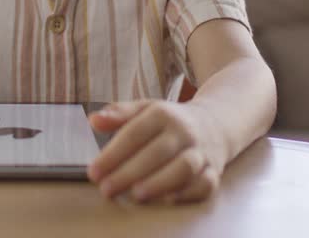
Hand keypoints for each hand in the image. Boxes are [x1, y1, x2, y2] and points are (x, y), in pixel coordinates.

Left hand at [87, 100, 227, 203]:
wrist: (214, 123)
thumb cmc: (170, 121)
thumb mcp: (144, 109)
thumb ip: (118, 114)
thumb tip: (94, 120)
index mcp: (163, 114)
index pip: (135, 133)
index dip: (113, 154)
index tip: (94, 172)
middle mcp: (184, 132)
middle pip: (157, 152)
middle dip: (130, 172)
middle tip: (107, 188)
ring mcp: (201, 152)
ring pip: (184, 167)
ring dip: (160, 182)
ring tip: (136, 195)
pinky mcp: (214, 171)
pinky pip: (205, 183)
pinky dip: (188, 193)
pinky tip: (167, 200)